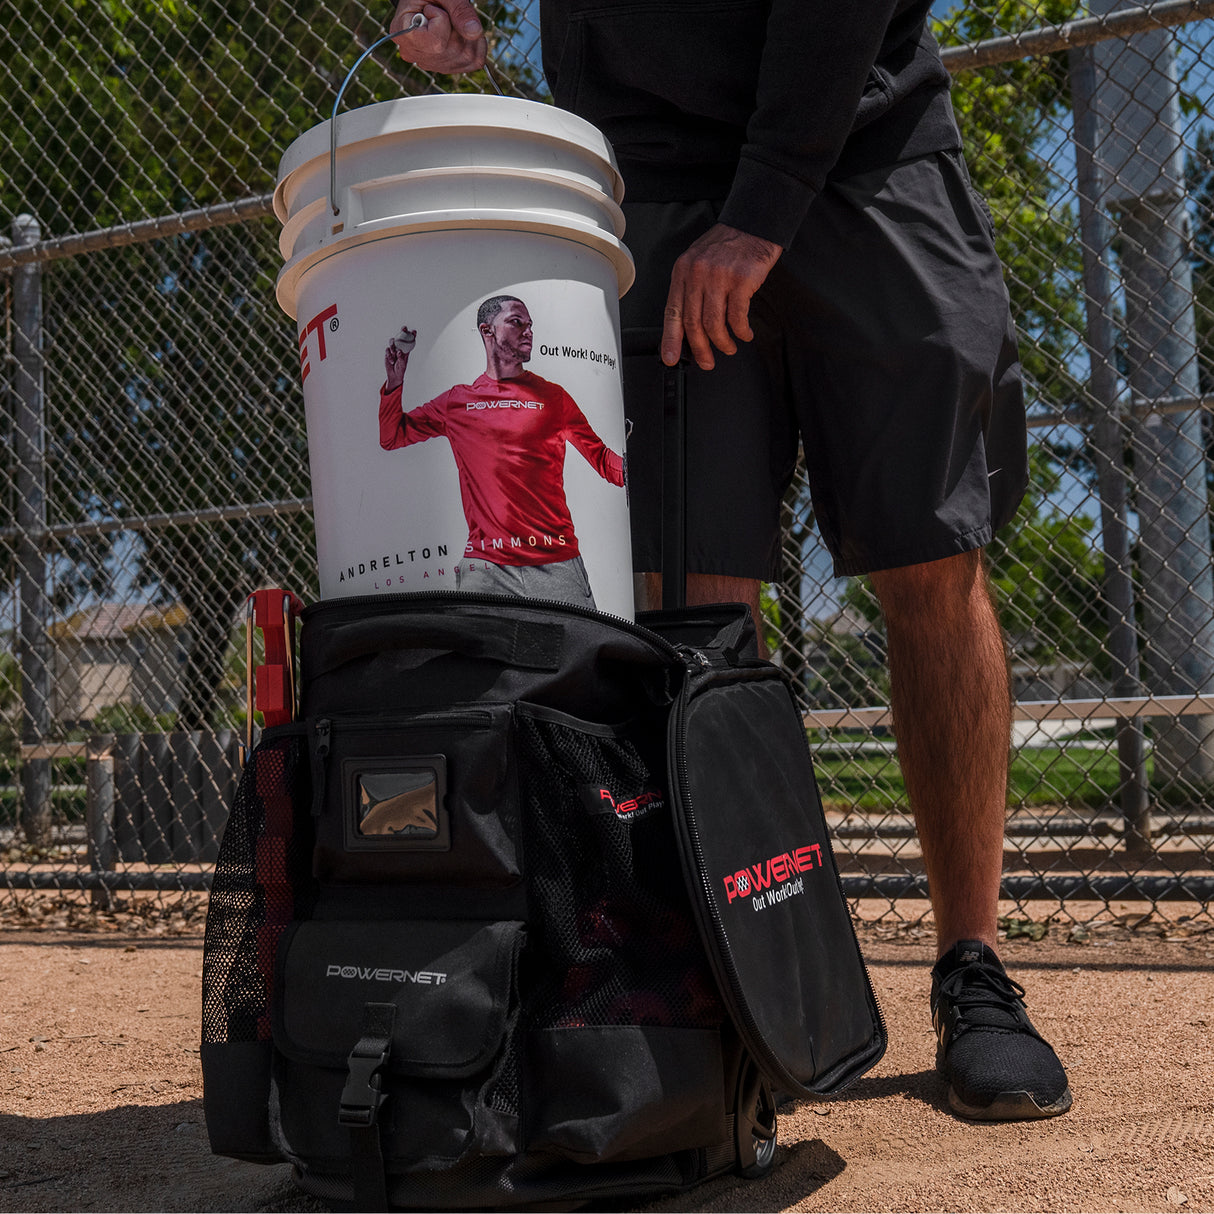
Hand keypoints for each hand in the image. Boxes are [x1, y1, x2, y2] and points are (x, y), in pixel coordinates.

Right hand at [384, 326, 415, 391]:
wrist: (394, 375)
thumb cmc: (400, 370)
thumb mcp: (402, 365)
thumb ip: (401, 358)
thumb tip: (399, 351)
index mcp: (406, 350)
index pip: (409, 341)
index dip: (412, 335)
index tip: (414, 331)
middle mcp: (400, 348)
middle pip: (401, 337)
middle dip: (402, 331)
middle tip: (404, 328)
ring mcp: (393, 349)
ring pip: (392, 341)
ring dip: (393, 345)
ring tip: (394, 352)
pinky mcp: (387, 353)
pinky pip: (387, 350)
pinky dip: (389, 355)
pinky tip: (391, 361)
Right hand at [390, 0, 485, 73]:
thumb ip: (458, 9)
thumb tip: (474, 32)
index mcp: (403, 33)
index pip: (436, 43)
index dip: (443, 20)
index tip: (432, 8)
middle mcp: (413, 53)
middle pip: (453, 52)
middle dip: (460, 29)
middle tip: (447, 13)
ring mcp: (429, 63)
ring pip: (465, 59)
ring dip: (469, 36)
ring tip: (453, 21)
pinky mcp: (444, 67)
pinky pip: (472, 62)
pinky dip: (475, 45)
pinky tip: (462, 32)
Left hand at [660, 224, 782, 369]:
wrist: (752, 225)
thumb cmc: (726, 246)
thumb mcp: (698, 262)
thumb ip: (690, 289)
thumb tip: (687, 326)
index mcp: (683, 271)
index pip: (673, 312)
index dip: (671, 339)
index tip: (671, 357)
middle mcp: (698, 274)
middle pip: (693, 323)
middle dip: (700, 348)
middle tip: (706, 361)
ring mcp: (719, 277)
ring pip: (714, 323)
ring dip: (722, 342)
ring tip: (728, 348)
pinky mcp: (741, 280)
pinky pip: (738, 316)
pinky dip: (741, 331)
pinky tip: (744, 334)